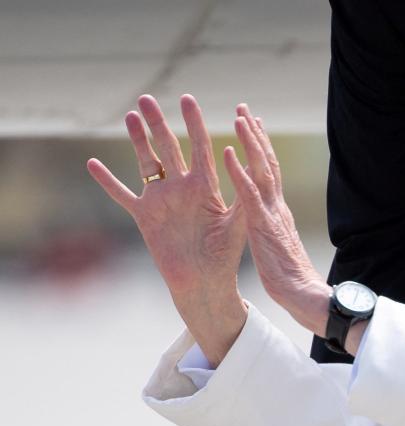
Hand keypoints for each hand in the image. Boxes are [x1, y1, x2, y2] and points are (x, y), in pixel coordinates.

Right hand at [87, 95, 246, 364]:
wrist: (204, 282)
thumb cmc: (226, 255)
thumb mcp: (237, 222)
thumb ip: (242, 195)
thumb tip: (246, 165)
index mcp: (206, 186)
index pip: (200, 147)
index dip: (194, 123)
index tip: (188, 100)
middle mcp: (182, 188)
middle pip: (168, 148)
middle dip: (158, 123)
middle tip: (147, 98)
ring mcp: (161, 200)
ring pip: (146, 163)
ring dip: (137, 141)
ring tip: (130, 116)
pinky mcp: (144, 216)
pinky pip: (122, 195)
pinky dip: (108, 181)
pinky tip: (93, 163)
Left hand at [222, 104, 331, 336]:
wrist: (301, 292)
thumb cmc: (288, 274)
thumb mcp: (275, 243)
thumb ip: (271, 225)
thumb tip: (267, 218)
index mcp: (277, 210)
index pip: (270, 171)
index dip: (262, 147)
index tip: (254, 124)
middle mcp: (277, 204)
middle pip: (268, 162)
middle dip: (256, 134)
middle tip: (244, 109)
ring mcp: (271, 212)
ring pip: (261, 170)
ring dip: (250, 143)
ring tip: (239, 119)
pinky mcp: (263, 224)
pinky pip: (248, 194)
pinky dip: (239, 173)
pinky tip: (227, 154)